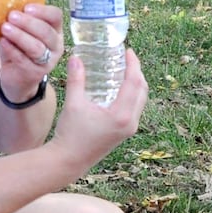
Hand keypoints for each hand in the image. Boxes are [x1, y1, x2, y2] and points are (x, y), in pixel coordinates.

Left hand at [0, 2, 63, 101]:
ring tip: (5, 28)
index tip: (27, 7)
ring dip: (20, 36)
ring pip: (36, 47)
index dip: (43, 11)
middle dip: (28, 23)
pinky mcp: (35, 73)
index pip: (56, 16)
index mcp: (54, 29)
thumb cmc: (18, 48)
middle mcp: (55, 45)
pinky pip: (23, 60)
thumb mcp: (20, 30)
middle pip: (46, 32)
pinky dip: (12, 49)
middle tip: (12, 16)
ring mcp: (47, 61)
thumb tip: (5, 3)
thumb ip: (18, 19)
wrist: (15, 75)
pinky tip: (3, 42)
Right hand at [48, 49, 146, 165]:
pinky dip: (132, 94)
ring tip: (125, 69)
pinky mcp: (125, 132)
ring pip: (141, 100)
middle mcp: (130, 122)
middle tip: (127, 58)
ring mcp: (129, 128)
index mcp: (121, 115)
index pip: (134, 83)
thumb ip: (76, 79)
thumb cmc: (70, 134)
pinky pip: (135, 108)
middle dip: (137, 71)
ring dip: (136, 83)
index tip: (128, 51)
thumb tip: (76, 58)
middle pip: (142, 90)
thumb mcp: (74, 103)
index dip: (133, 64)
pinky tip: (120, 87)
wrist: (69, 161)